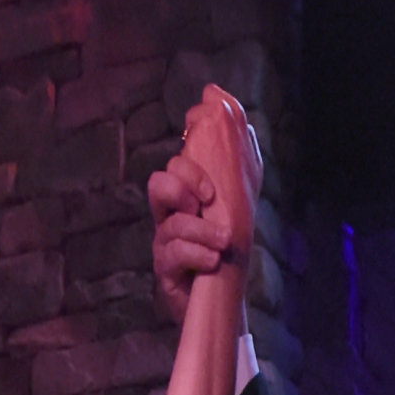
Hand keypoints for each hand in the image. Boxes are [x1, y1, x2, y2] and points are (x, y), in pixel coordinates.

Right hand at [148, 85, 258, 324]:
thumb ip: (230, 147)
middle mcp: (170, 215)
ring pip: (166, 219)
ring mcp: (165, 242)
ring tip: (220, 239)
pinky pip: (172, 251)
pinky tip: (214, 259)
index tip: (214, 177)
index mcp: (186, 196)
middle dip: (188, 185)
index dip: (191, 162)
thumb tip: (216, 95)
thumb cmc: (224, 246)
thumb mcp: (233, 194)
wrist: (222, 299)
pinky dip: (197, 253)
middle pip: (161, 182)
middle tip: (209, 200)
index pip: (178, 165)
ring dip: (197, 227)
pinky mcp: (165, 270)